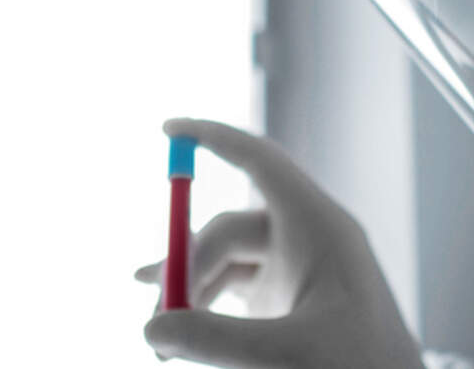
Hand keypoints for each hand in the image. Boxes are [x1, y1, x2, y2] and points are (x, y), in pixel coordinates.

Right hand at [136, 118, 423, 367]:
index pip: (260, 162)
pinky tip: (175, 338)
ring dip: (190, 292)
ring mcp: (296, 269)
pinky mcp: (287, 300)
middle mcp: (307, 239)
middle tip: (156, 315)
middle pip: (228, 229)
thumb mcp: (284, 354)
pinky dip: (204, 308)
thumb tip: (153, 327)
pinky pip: (234, 288)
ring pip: (226, 262)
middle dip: (185, 266)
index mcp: (320, 227)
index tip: (169, 128)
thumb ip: (215, 339)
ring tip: (158, 340)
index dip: (215, 139)